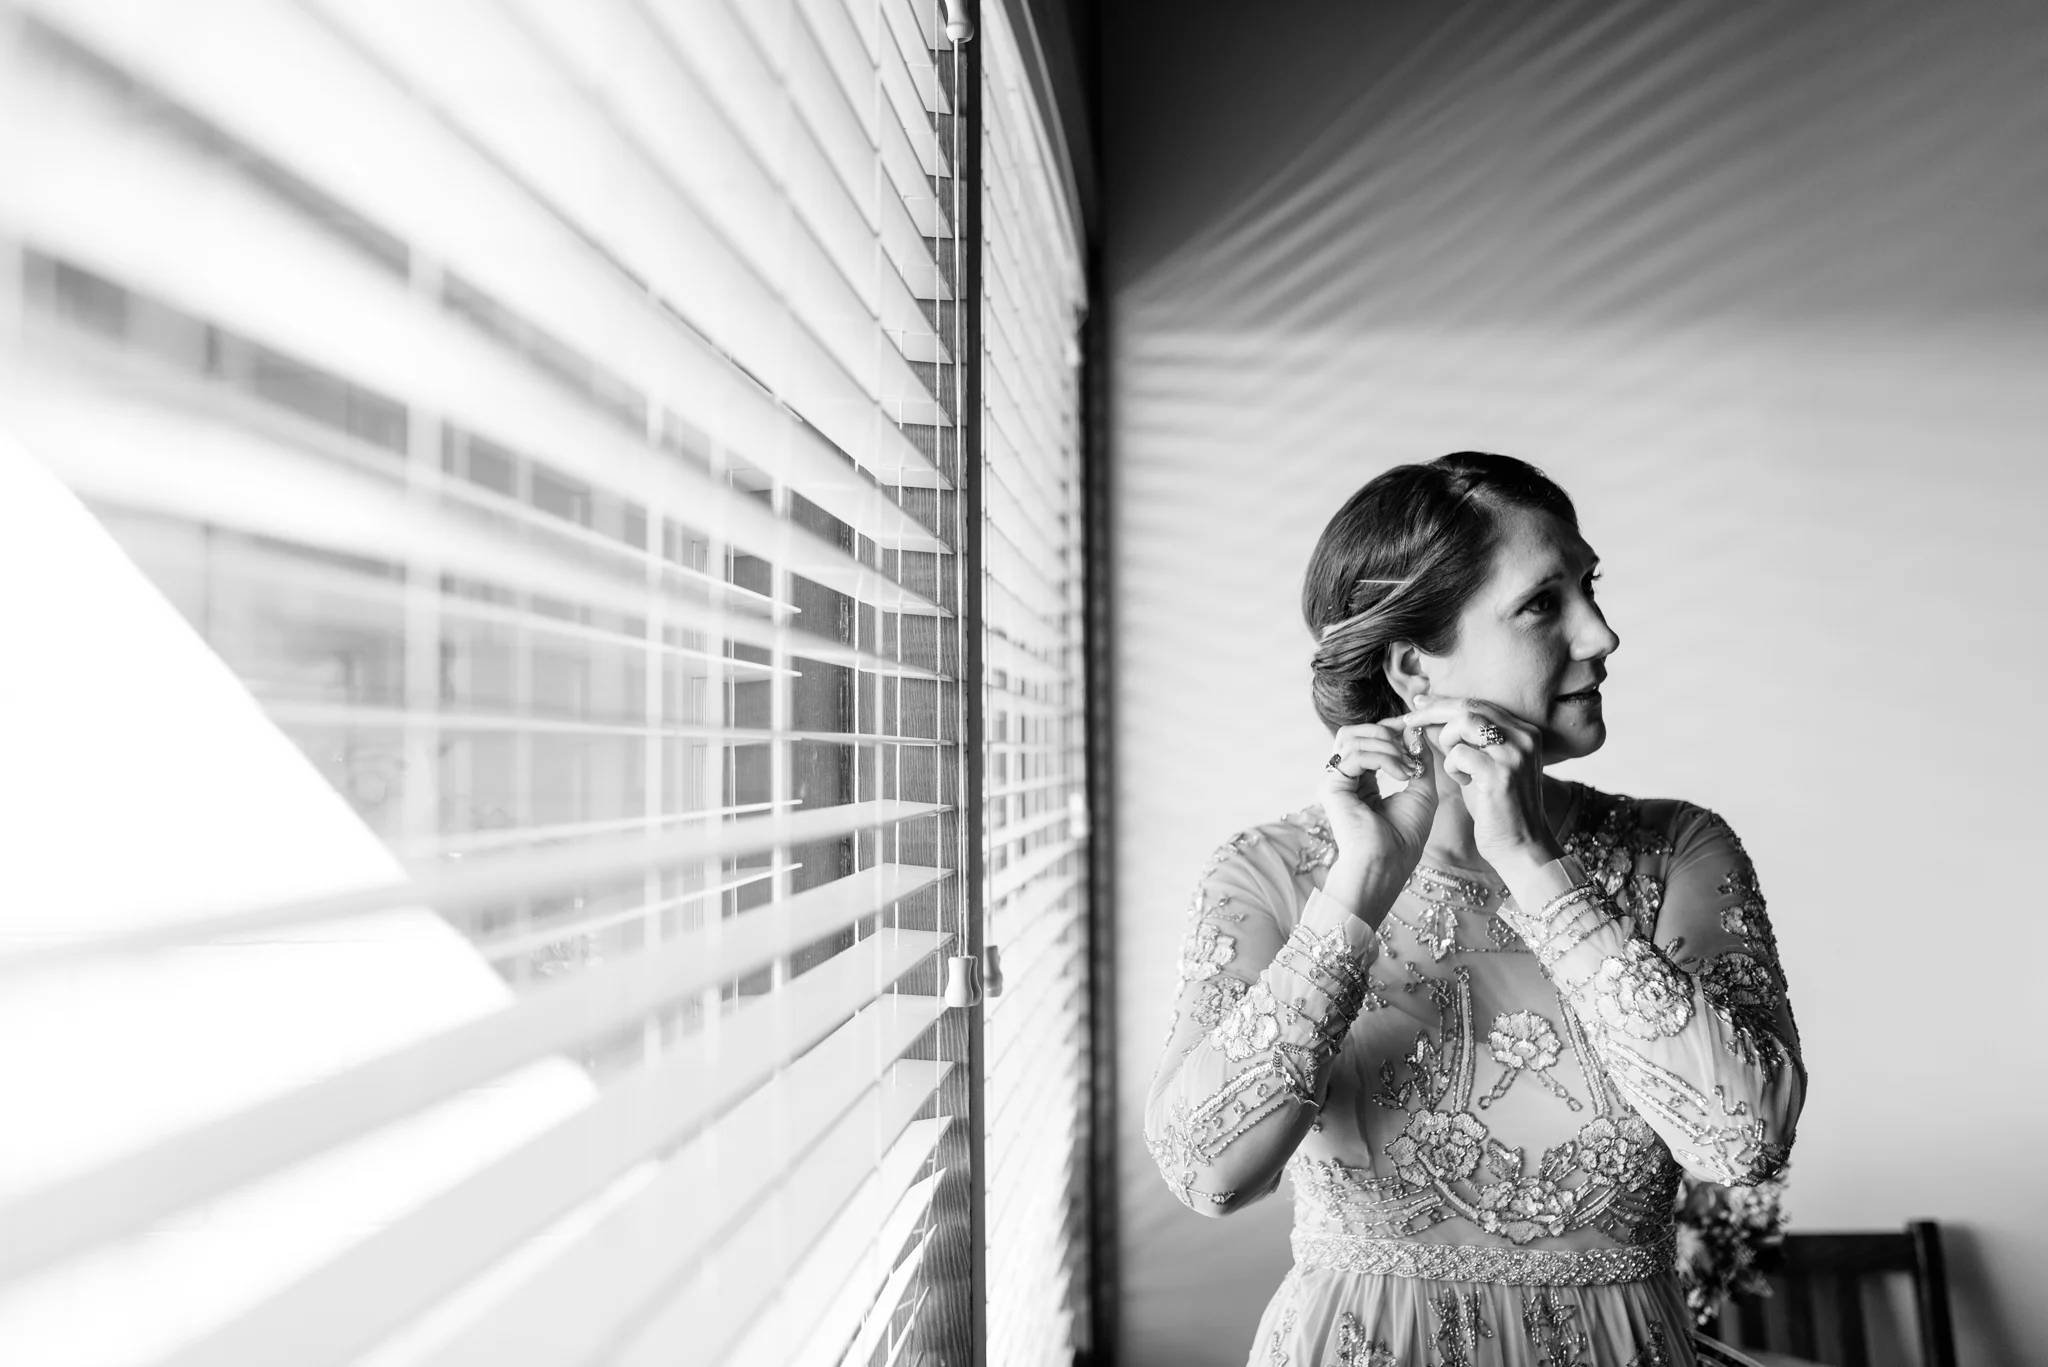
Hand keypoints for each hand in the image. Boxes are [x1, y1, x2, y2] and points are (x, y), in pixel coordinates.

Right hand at [1319, 721, 1438, 905]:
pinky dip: (1383, 758)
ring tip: (1408, 767)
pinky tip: (1402, 775)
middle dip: (1386, 731)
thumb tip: (1415, 728)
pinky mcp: (1331, 786)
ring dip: (1387, 745)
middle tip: (1411, 746)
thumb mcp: (1422, 790)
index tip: (1415, 729)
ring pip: (1351, 738)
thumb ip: (1419, 759)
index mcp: (1362, 781)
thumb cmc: (1403, 838)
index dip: (1391, 729)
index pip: (1368, 740)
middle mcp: (1345, 779)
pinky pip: (1355, 755)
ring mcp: (1335, 781)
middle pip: (1354, 733)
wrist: (1387, 866)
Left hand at [1395, 694, 1561, 870]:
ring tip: (1452, 764)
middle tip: (1409, 718)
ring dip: (1445, 740)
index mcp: (1524, 732)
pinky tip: (1462, 782)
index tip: (1419, 702)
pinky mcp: (1501, 774)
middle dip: (1434, 710)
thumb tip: (1430, 718)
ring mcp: (1514, 754)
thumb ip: (1465, 741)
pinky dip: (1451, 766)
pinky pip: (1459, 754)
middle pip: (1469, 706)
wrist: (1522, 846)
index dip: (1445, 701)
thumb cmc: (1498, 808)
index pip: (1478, 703)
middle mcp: (1524, 737)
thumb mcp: (1483, 766)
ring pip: (1463, 722)